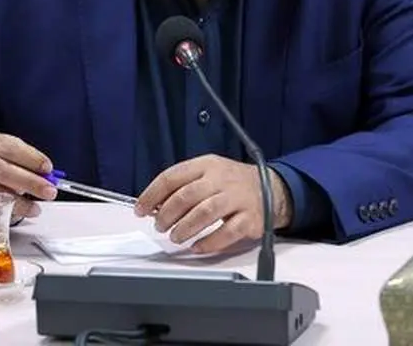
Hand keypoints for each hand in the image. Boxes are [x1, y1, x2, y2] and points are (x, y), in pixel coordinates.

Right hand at [0, 133, 57, 219]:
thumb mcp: (9, 157)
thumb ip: (27, 164)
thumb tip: (48, 178)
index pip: (11, 147)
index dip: (31, 158)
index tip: (47, 168)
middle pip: (3, 170)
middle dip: (29, 182)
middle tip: (49, 191)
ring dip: (19, 201)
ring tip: (36, 208)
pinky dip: (6, 210)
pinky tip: (20, 212)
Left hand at [133, 154, 292, 254]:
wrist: (272, 188)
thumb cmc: (231, 183)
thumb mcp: (207, 174)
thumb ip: (182, 186)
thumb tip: (154, 206)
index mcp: (206, 165)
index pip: (172, 176)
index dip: (152, 194)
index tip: (140, 209)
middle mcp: (221, 179)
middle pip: (187, 196)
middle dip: (167, 214)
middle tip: (159, 225)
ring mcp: (237, 198)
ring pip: (205, 213)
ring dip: (185, 228)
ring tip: (175, 237)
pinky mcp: (250, 219)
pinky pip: (227, 232)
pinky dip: (209, 242)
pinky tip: (197, 246)